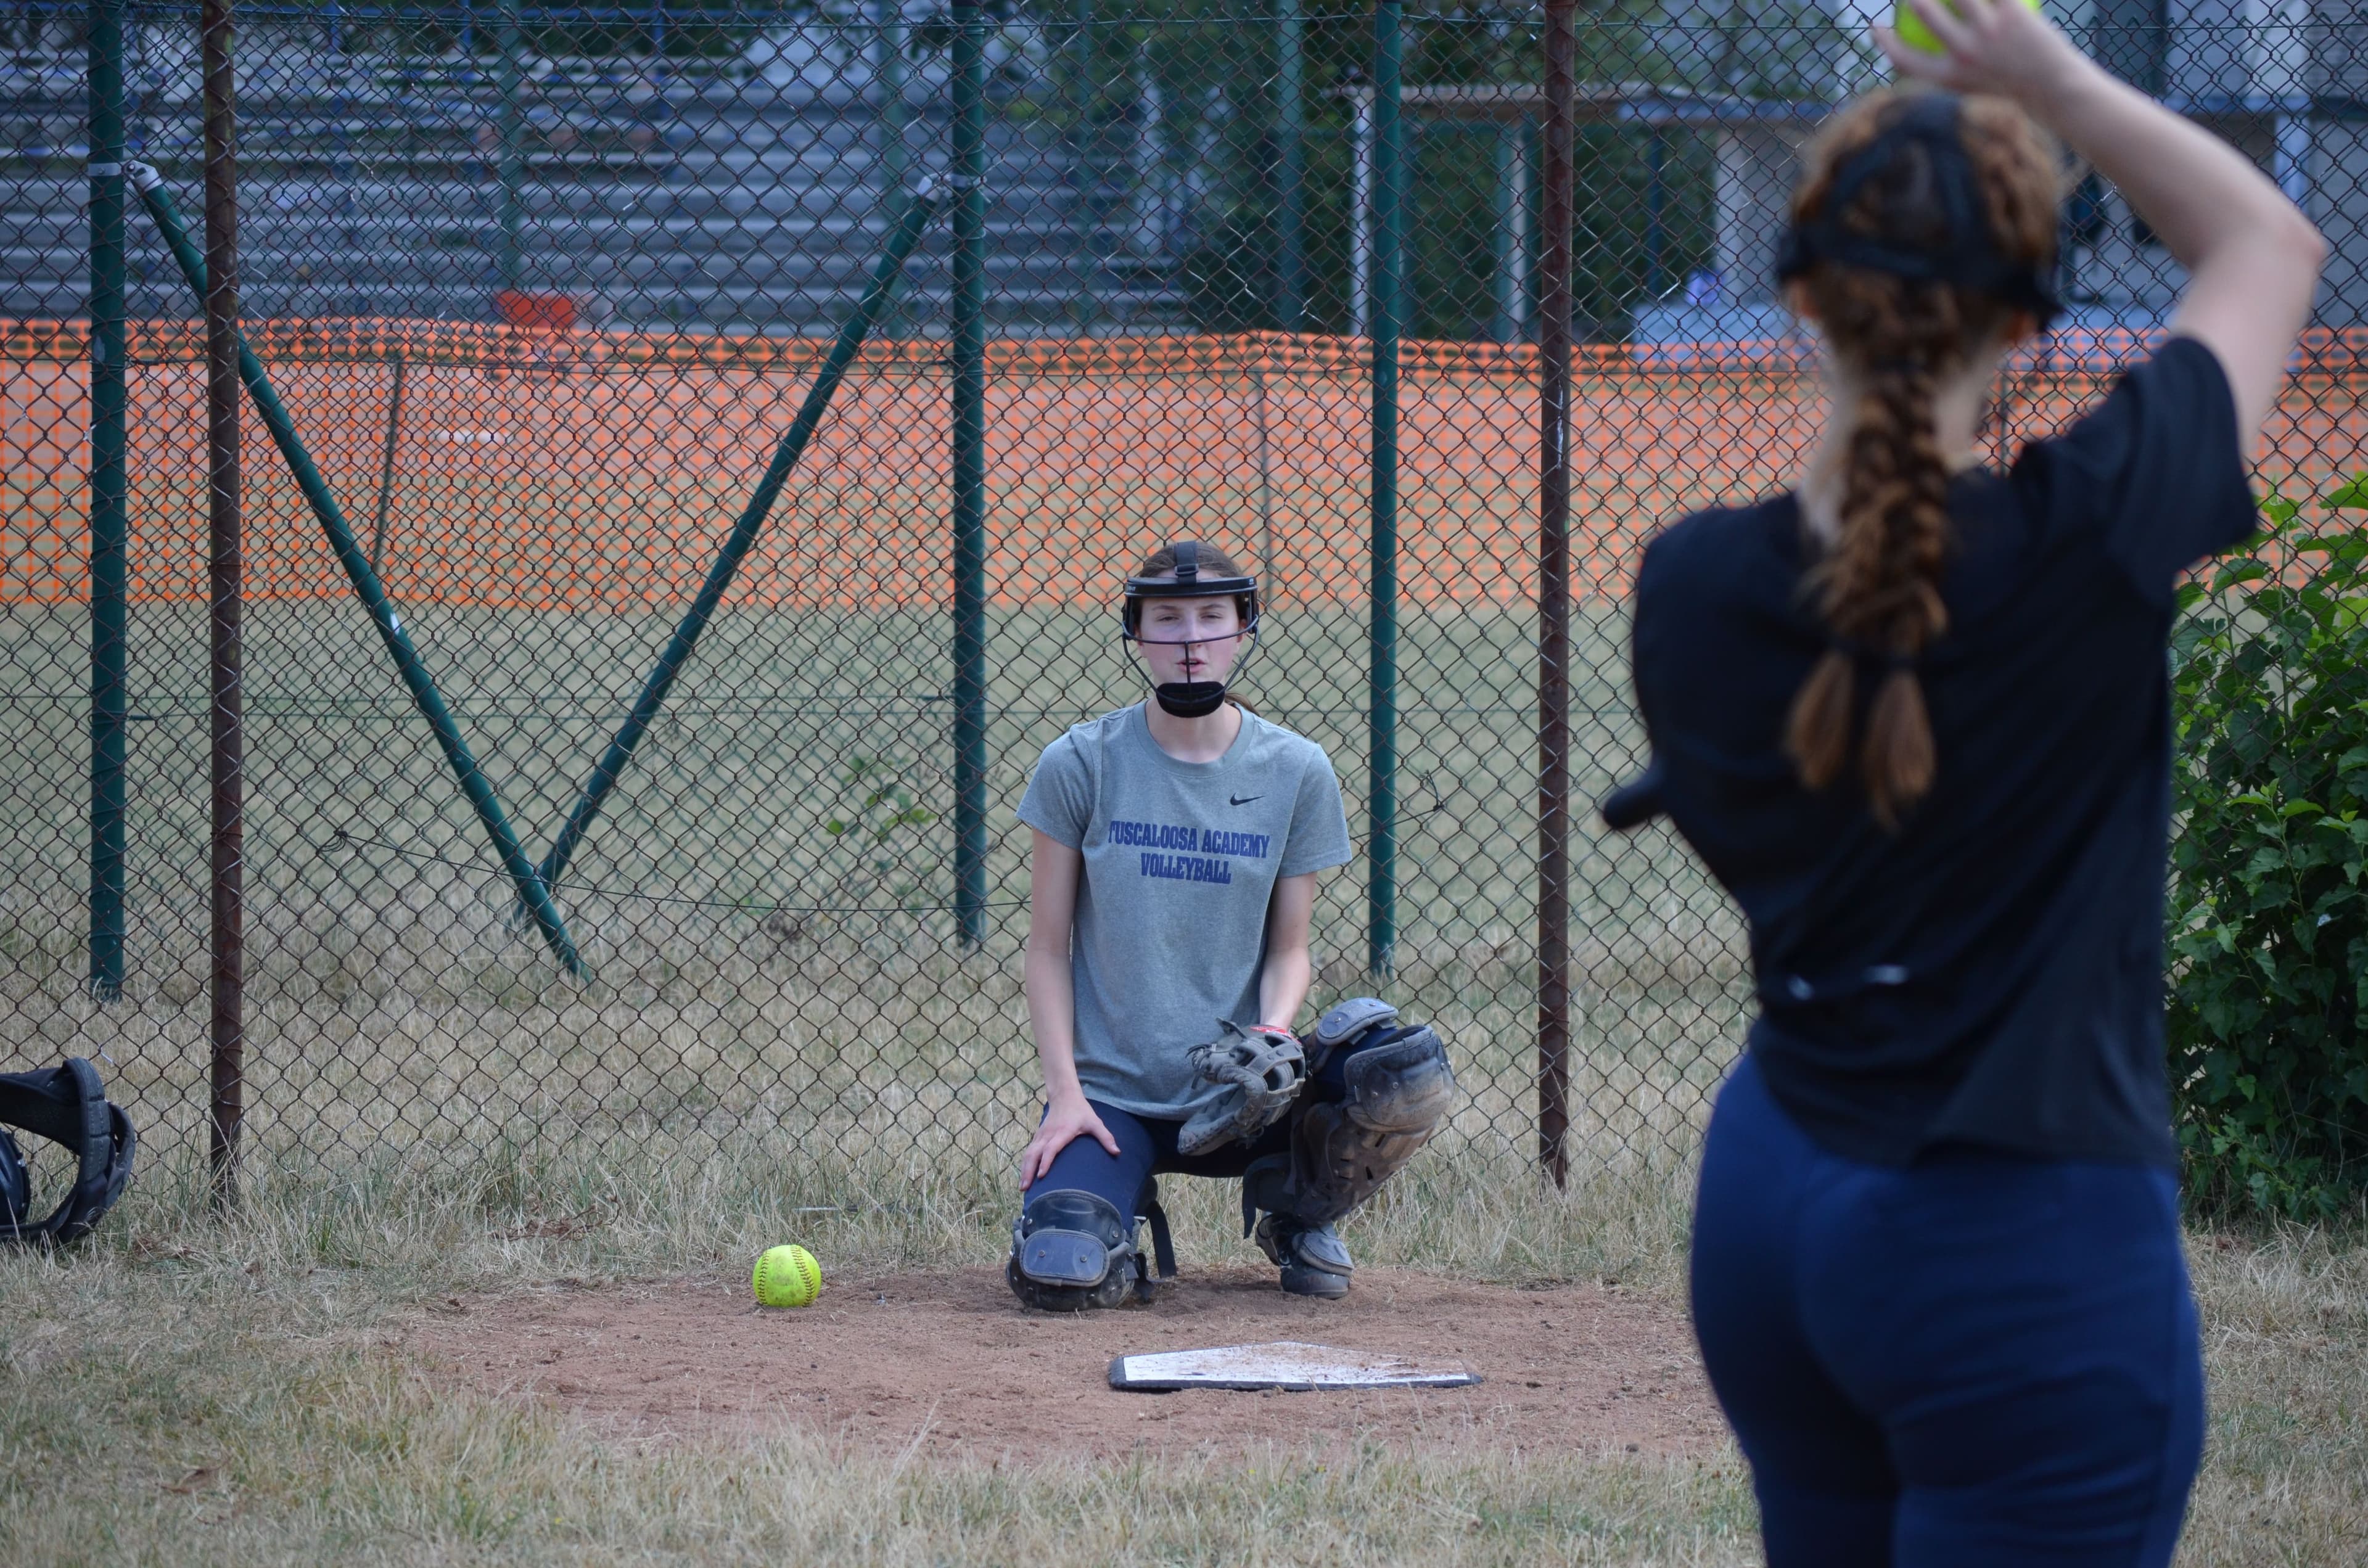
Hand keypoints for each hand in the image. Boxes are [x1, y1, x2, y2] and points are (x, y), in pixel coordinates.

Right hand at [1018, 1094, 1119, 1187]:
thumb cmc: (1081, 1111)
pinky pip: (1029, 1151)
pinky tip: (1025, 1176)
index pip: (1051, 1148)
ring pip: (1029, 1153)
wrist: (1064, 1096)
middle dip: (1028, 1171)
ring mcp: (1041, 1135)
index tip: (1041, 1175)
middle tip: (1025, 1189)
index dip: (1046, 1161)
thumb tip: (1117, 1152)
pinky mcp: (1038, 1137)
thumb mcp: (1095, 1122)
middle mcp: (1048, 1134)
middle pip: (1034, 1153)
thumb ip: (1105, 1137)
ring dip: (1024, 1170)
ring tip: (1023, 1188)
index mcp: (1062, 1132)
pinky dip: (1025, 1164)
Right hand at [1875, 0, 2087, 110]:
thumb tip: (1934, 50)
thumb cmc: (2013, 90)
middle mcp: (1963, 53)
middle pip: (1925, 12)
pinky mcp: (2011, 12)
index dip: (1884, 43)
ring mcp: (1987, 31)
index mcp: (1949, 77)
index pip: (1903, 60)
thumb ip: (1954, 69)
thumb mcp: (1975, 86)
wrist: (2055, 90)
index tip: (1877, 29)